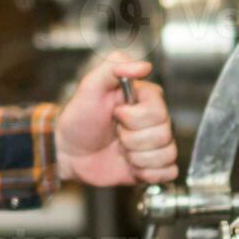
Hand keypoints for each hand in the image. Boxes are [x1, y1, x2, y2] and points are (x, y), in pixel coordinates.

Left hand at [55, 54, 176, 185]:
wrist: (69, 151)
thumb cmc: (79, 119)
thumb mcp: (90, 86)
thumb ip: (114, 67)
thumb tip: (145, 66)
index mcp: (146, 99)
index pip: (157, 111)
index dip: (132, 118)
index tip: (115, 114)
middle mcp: (156, 120)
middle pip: (164, 134)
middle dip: (132, 139)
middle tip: (116, 134)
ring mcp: (156, 144)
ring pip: (168, 154)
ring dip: (138, 157)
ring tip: (122, 150)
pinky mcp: (154, 165)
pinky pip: (169, 172)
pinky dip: (148, 173)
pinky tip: (131, 166)